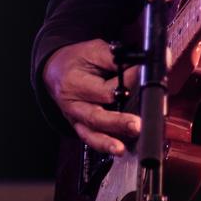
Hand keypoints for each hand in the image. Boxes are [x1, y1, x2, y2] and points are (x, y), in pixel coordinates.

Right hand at [43, 39, 139, 155]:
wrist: (55, 70)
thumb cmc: (78, 59)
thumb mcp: (95, 50)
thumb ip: (116, 59)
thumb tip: (141, 65)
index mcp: (74, 82)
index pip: (105, 88)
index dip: (127, 84)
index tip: (144, 79)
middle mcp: (73, 103)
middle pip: (95, 116)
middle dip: (117, 122)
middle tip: (136, 125)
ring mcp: (75, 118)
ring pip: (91, 133)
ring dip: (108, 141)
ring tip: (122, 148)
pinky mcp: (79, 127)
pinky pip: (90, 140)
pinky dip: (103, 145)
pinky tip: (118, 150)